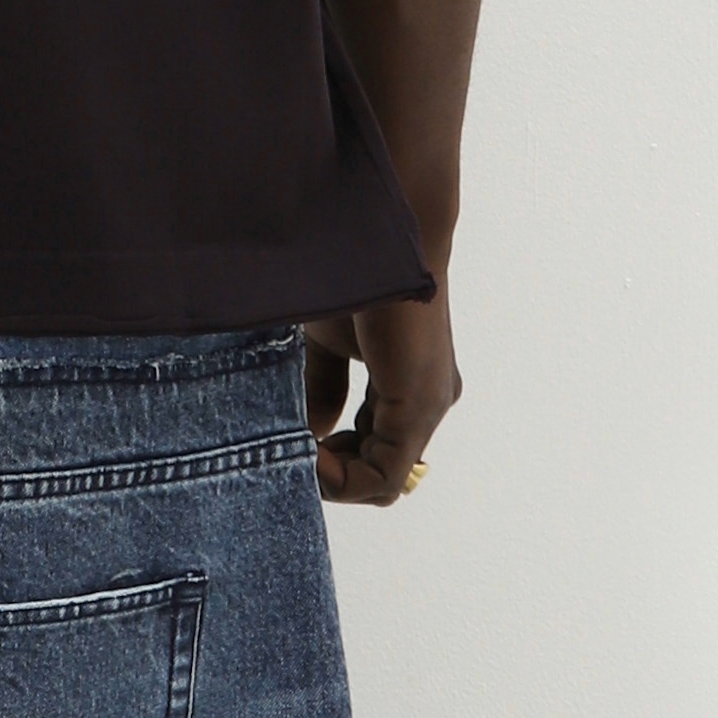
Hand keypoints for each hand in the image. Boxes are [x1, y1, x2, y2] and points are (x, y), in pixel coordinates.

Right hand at [305, 282, 460, 504]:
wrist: (373, 237)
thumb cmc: (351, 276)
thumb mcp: (328, 343)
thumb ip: (323, 388)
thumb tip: (315, 433)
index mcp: (407, 385)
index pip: (375, 450)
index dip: (332, 462)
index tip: (292, 446)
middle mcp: (427, 402)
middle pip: (379, 473)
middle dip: (332, 476)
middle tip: (289, 458)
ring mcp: (428, 407)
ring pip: (383, 480)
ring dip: (334, 478)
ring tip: (294, 455)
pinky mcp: (418, 407)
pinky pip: (384, 474)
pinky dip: (343, 477)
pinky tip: (306, 453)